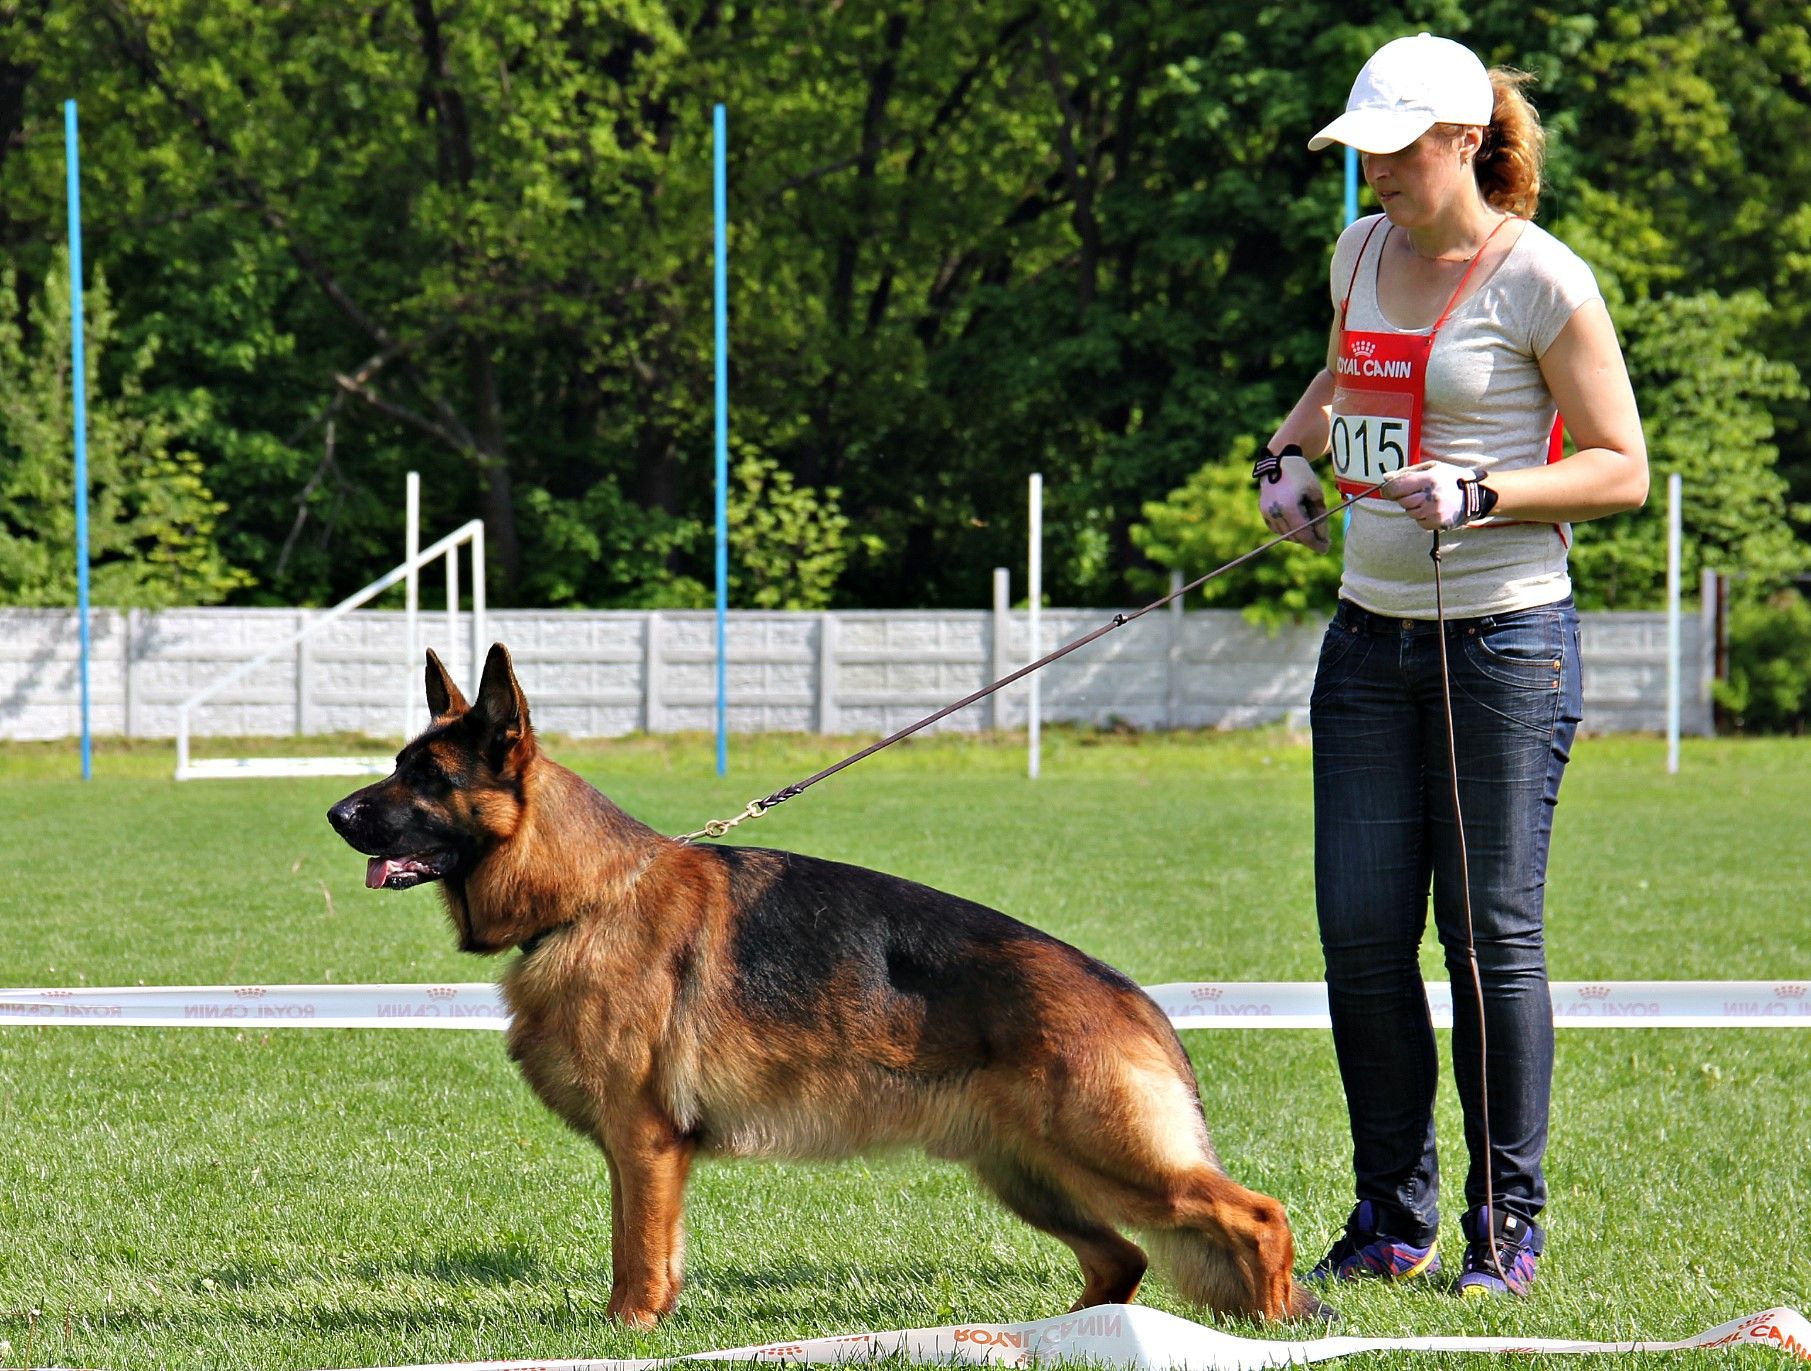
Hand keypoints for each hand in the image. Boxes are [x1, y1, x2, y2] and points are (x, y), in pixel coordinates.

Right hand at [1253, 448, 1330, 552]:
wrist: (1279, 461)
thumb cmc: (1301, 475)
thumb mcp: (1316, 493)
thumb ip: (1320, 517)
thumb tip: (1323, 539)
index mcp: (1289, 508)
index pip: (1304, 534)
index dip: (1316, 544)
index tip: (1325, 549)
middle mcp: (1274, 513)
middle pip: (1295, 537)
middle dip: (1309, 539)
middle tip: (1322, 538)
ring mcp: (1266, 513)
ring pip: (1286, 535)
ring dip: (1298, 533)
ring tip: (1309, 522)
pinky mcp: (1263, 512)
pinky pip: (1277, 529)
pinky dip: (1288, 528)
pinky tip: (1296, 519)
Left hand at [1380, 461, 1494, 530]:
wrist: (1475, 495)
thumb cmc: (1450, 479)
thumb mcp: (1432, 468)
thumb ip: (1408, 472)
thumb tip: (1386, 477)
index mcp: (1429, 479)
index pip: (1397, 487)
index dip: (1388, 489)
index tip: (1386, 490)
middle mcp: (1431, 497)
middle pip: (1402, 501)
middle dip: (1404, 497)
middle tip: (1416, 492)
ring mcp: (1435, 512)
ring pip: (1410, 512)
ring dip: (1414, 507)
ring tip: (1428, 499)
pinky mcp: (1438, 523)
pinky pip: (1420, 522)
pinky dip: (1422, 516)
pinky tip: (1433, 509)